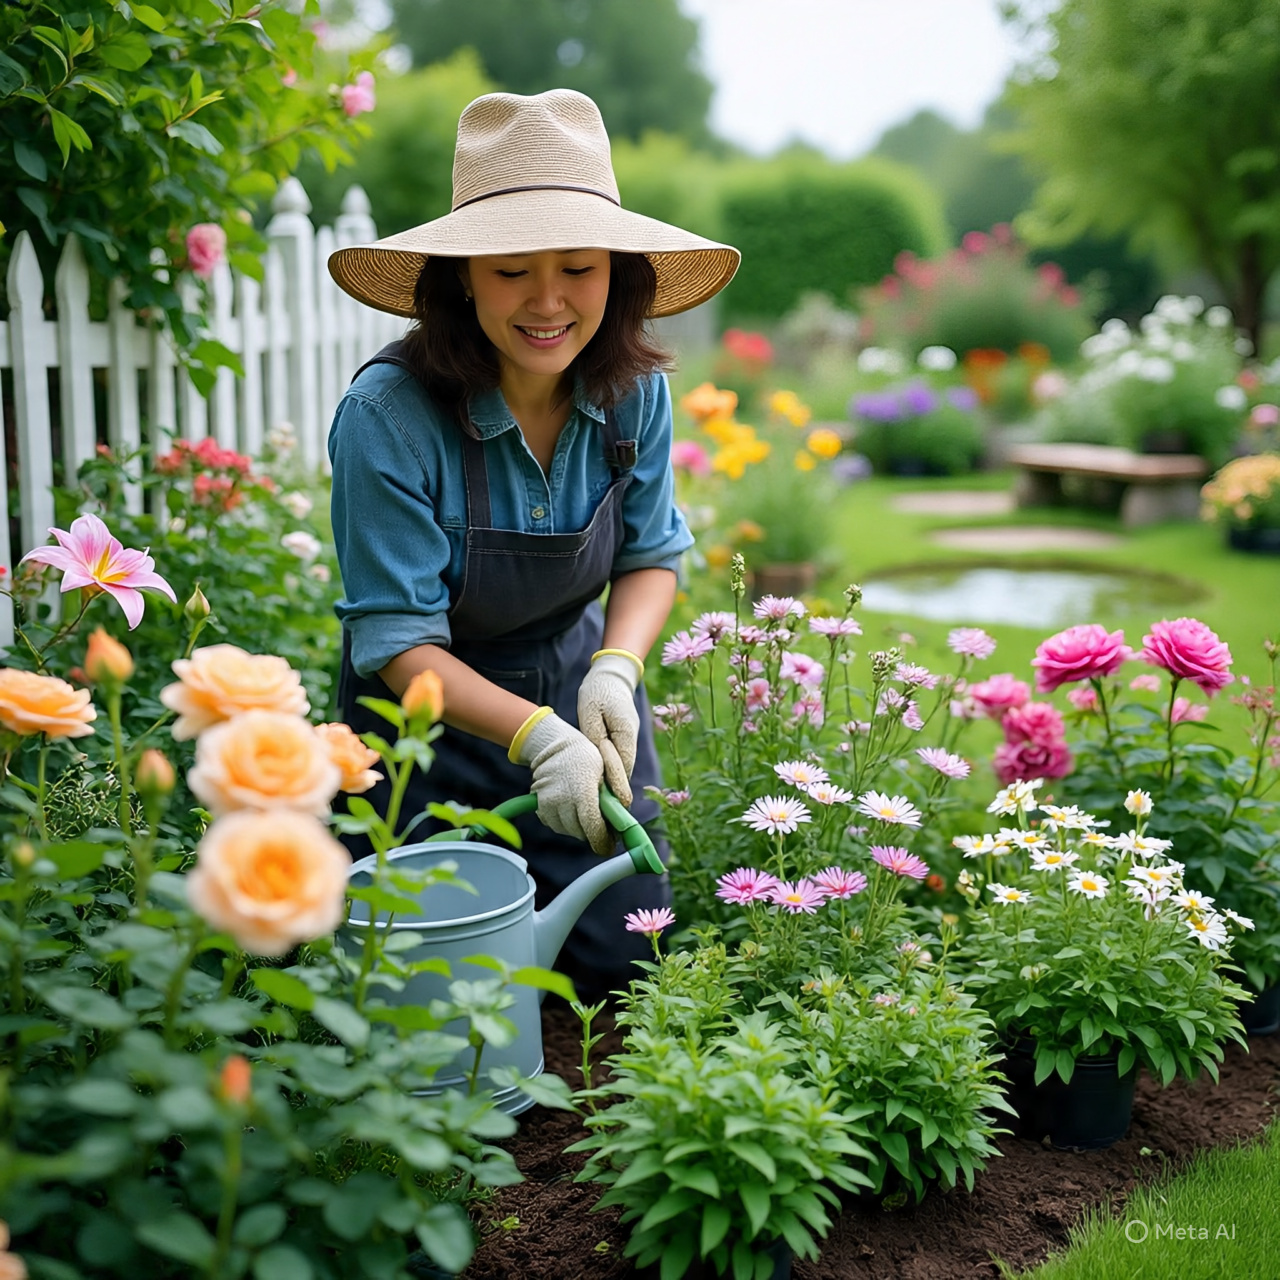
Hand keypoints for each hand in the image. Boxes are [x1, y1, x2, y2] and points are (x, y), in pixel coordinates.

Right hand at [512, 711, 612, 855]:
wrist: (553, 746)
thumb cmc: (585, 756)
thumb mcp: (605, 770)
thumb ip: (613, 796)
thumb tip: (622, 819)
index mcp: (583, 793)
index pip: (593, 829)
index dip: (602, 842)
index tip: (609, 847)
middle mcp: (564, 801)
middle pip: (581, 833)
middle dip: (593, 834)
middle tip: (603, 830)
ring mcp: (549, 805)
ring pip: (567, 831)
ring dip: (579, 829)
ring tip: (587, 817)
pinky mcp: (540, 807)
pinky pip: (555, 825)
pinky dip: (565, 823)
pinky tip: (572, 811)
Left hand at [578, 651, 641, 806]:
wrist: (610, 674)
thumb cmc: (597, 691)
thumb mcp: (591, 713)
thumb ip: (596, 738)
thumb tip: (600, 764)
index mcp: (625, 731)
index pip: (624, 765)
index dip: (619, 787)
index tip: (617, 807)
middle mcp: (631, 737)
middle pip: (625, 770)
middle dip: (618, 791)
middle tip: (610, 815)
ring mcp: (630, 737)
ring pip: (623, 766)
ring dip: (614, 783)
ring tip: (604, 807)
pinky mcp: (625, 738)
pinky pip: (619, 759)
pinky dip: (612, 772)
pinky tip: (602, 785)